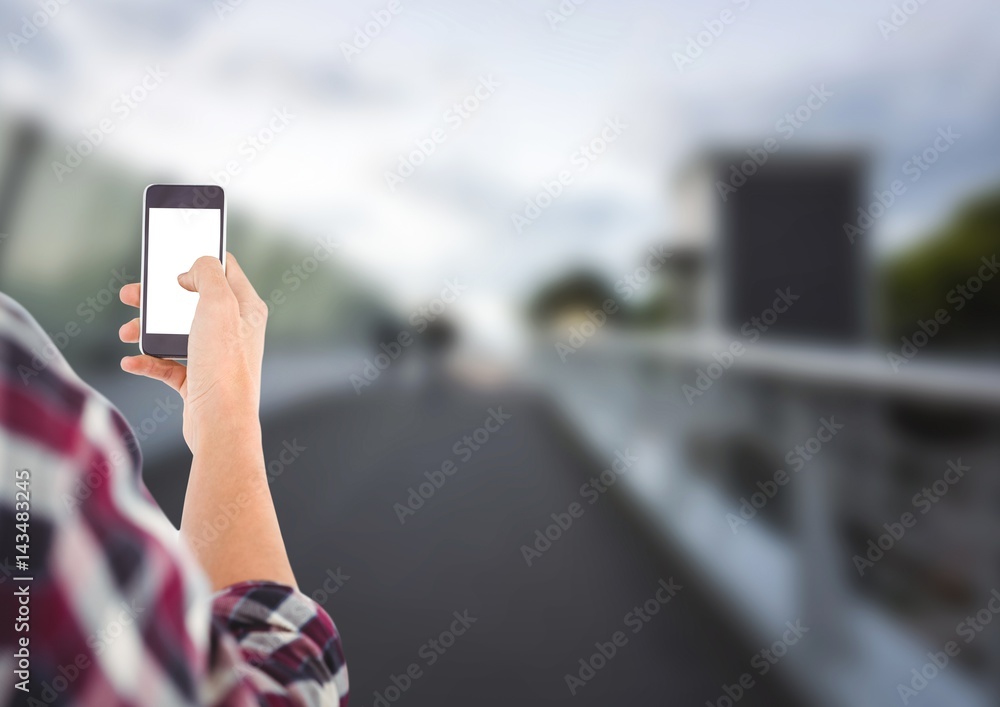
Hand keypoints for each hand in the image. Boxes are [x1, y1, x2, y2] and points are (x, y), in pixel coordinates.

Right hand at [119, 253, 268, 451]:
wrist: (220, 422)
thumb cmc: (224, 365)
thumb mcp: (218, 304)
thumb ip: (208, 274)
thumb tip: (197, 267)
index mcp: (246, 309)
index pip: (225, 271)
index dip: (198, 261)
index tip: (172, 260)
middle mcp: (233, 331)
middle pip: (191, 302)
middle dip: (158, 299)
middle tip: (131, 295)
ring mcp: (215, 356)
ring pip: (175, 333)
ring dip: (147, 330)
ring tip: (127, 332)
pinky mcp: (198, 380)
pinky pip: (167, 364)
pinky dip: (147, 361)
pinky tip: (132, 362)